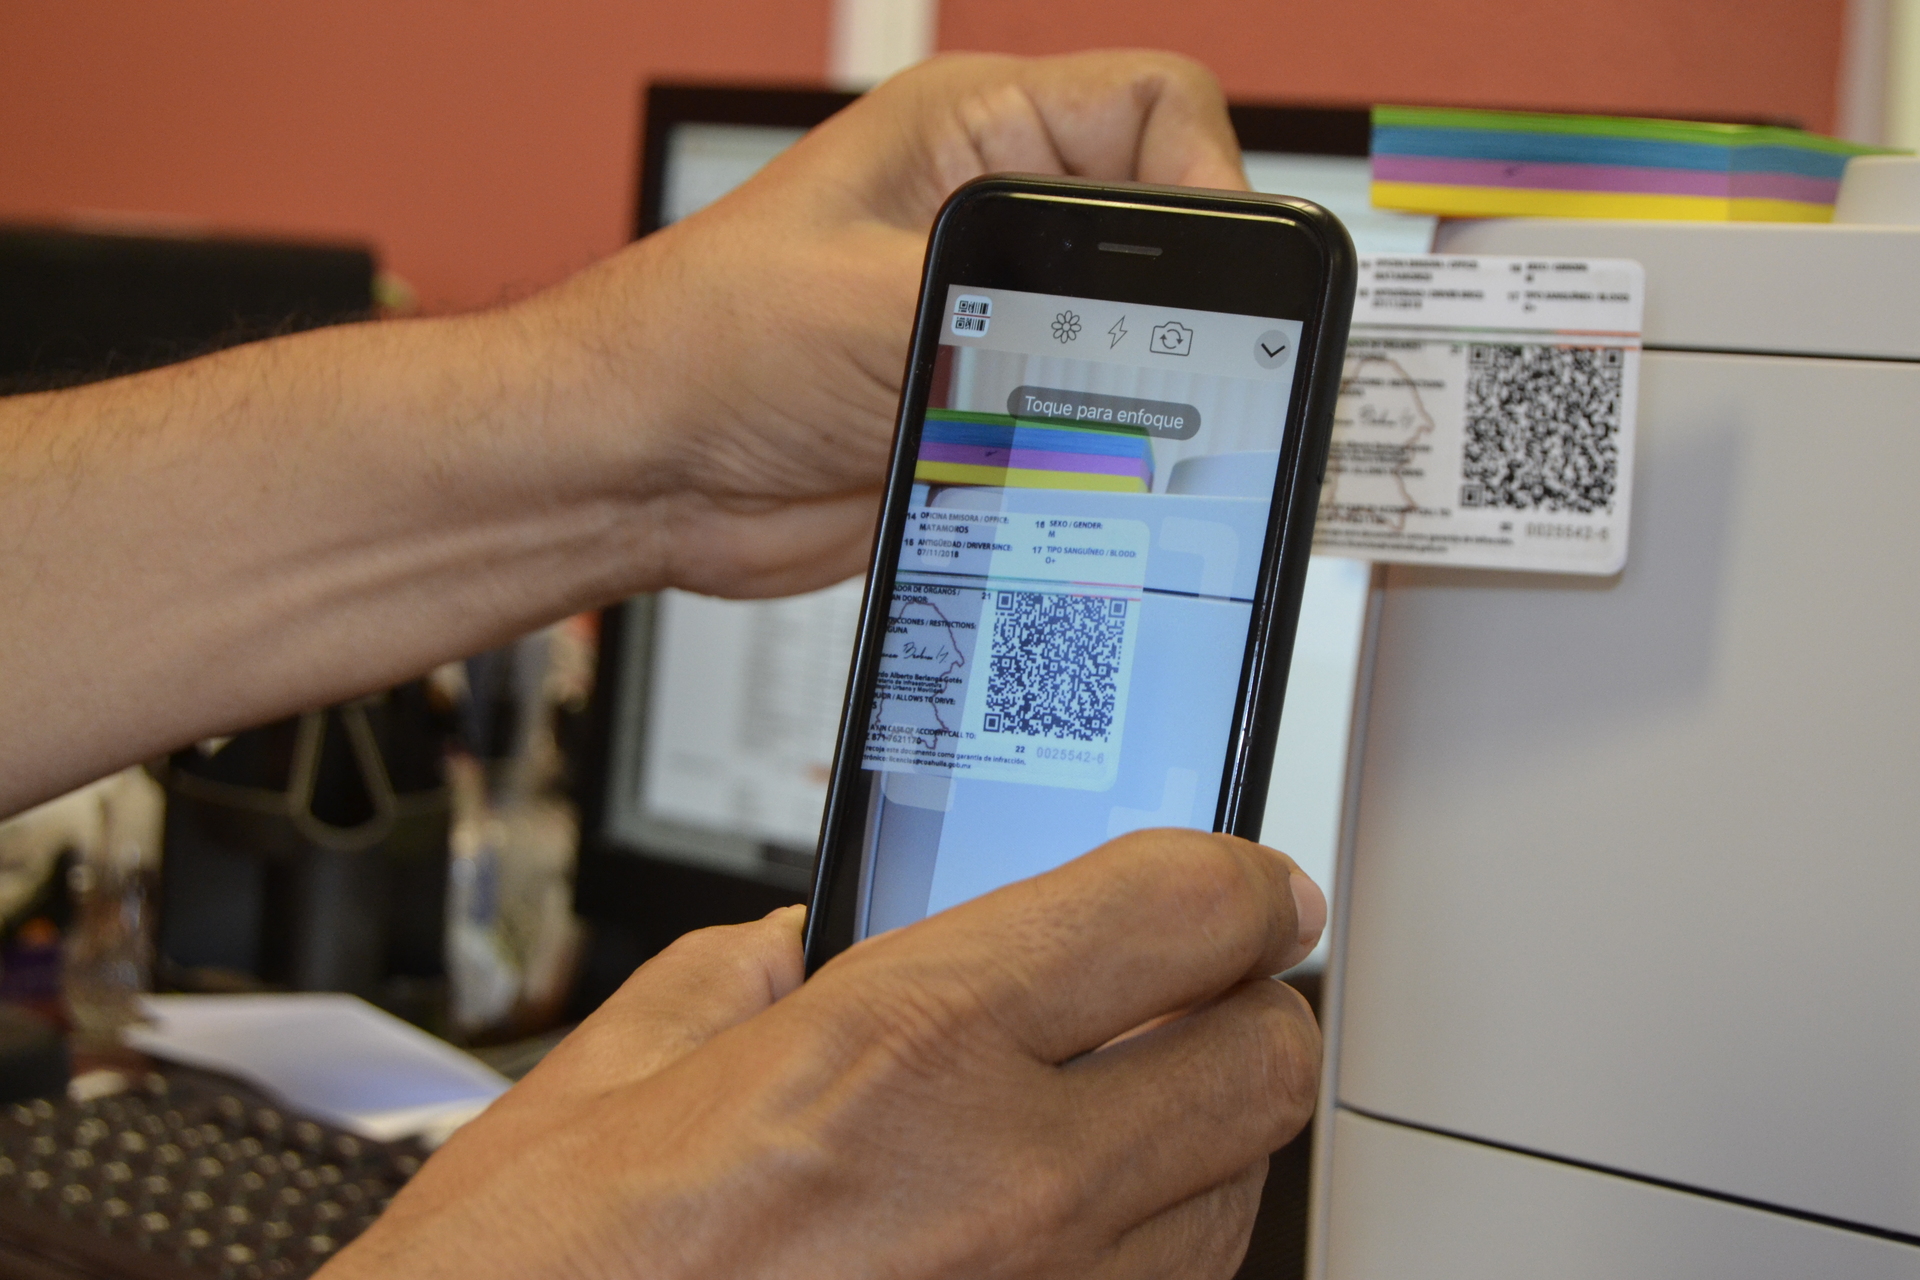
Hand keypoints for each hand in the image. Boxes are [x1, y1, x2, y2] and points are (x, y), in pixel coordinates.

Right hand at [324, 831, 1324, 1279]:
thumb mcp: (609, 1079)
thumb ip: (738, 975)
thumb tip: (807, 939)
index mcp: (896, 1054)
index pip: (1177, 914)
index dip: (1235, 878)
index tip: (1237, 882)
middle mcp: (1003, 1193)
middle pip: (1263, 1062)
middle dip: (1246, 1001)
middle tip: (1191, 980)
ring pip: (1242, 1194)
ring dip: (1203, 1128)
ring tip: (1114, 1100)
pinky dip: (1149, 1243)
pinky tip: (1063, 1219)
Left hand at [523, 50, 1246, 600]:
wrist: (641, 471)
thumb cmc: (704, 345)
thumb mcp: (876, 299)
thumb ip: (1019, 301)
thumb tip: (1139, 326)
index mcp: (972, 133)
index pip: (1155, 109)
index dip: (1208, 178)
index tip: (1211, 277)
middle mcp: (993, 219)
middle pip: (1163, 235)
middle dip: (1174, 306)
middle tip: (1168, 369)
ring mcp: (995, 319)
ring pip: (1136, 338)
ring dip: (1130, 391)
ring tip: (1093, 428)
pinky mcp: (987, 407)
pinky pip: (1088, 422)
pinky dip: (1094, 454)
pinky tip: (1065, 472)